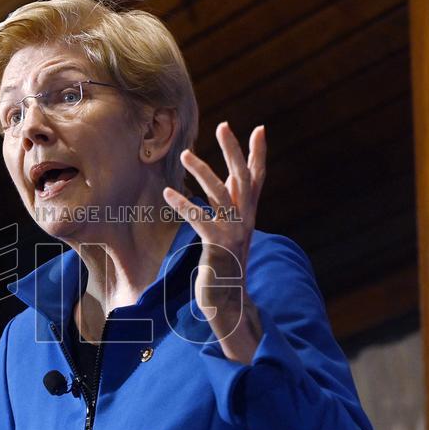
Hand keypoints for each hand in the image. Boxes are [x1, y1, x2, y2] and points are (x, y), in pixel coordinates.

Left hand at [163, 122, 265, 362]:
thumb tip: (224, 190)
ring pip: (222, 196)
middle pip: (244, 179)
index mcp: (249, 216)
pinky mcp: (218, 247)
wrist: (229, 304)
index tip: (259, 128)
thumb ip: (229, 212)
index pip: (257, 179)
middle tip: (223, 125)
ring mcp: (234, 234)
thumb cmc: (224, 268)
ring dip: (203, 172)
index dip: (258, 154)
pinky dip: (185, 204)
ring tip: (185, 153)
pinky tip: (169, 193)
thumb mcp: (229, 236)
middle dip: (234, 150)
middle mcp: (246, 221)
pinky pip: (201, 220)